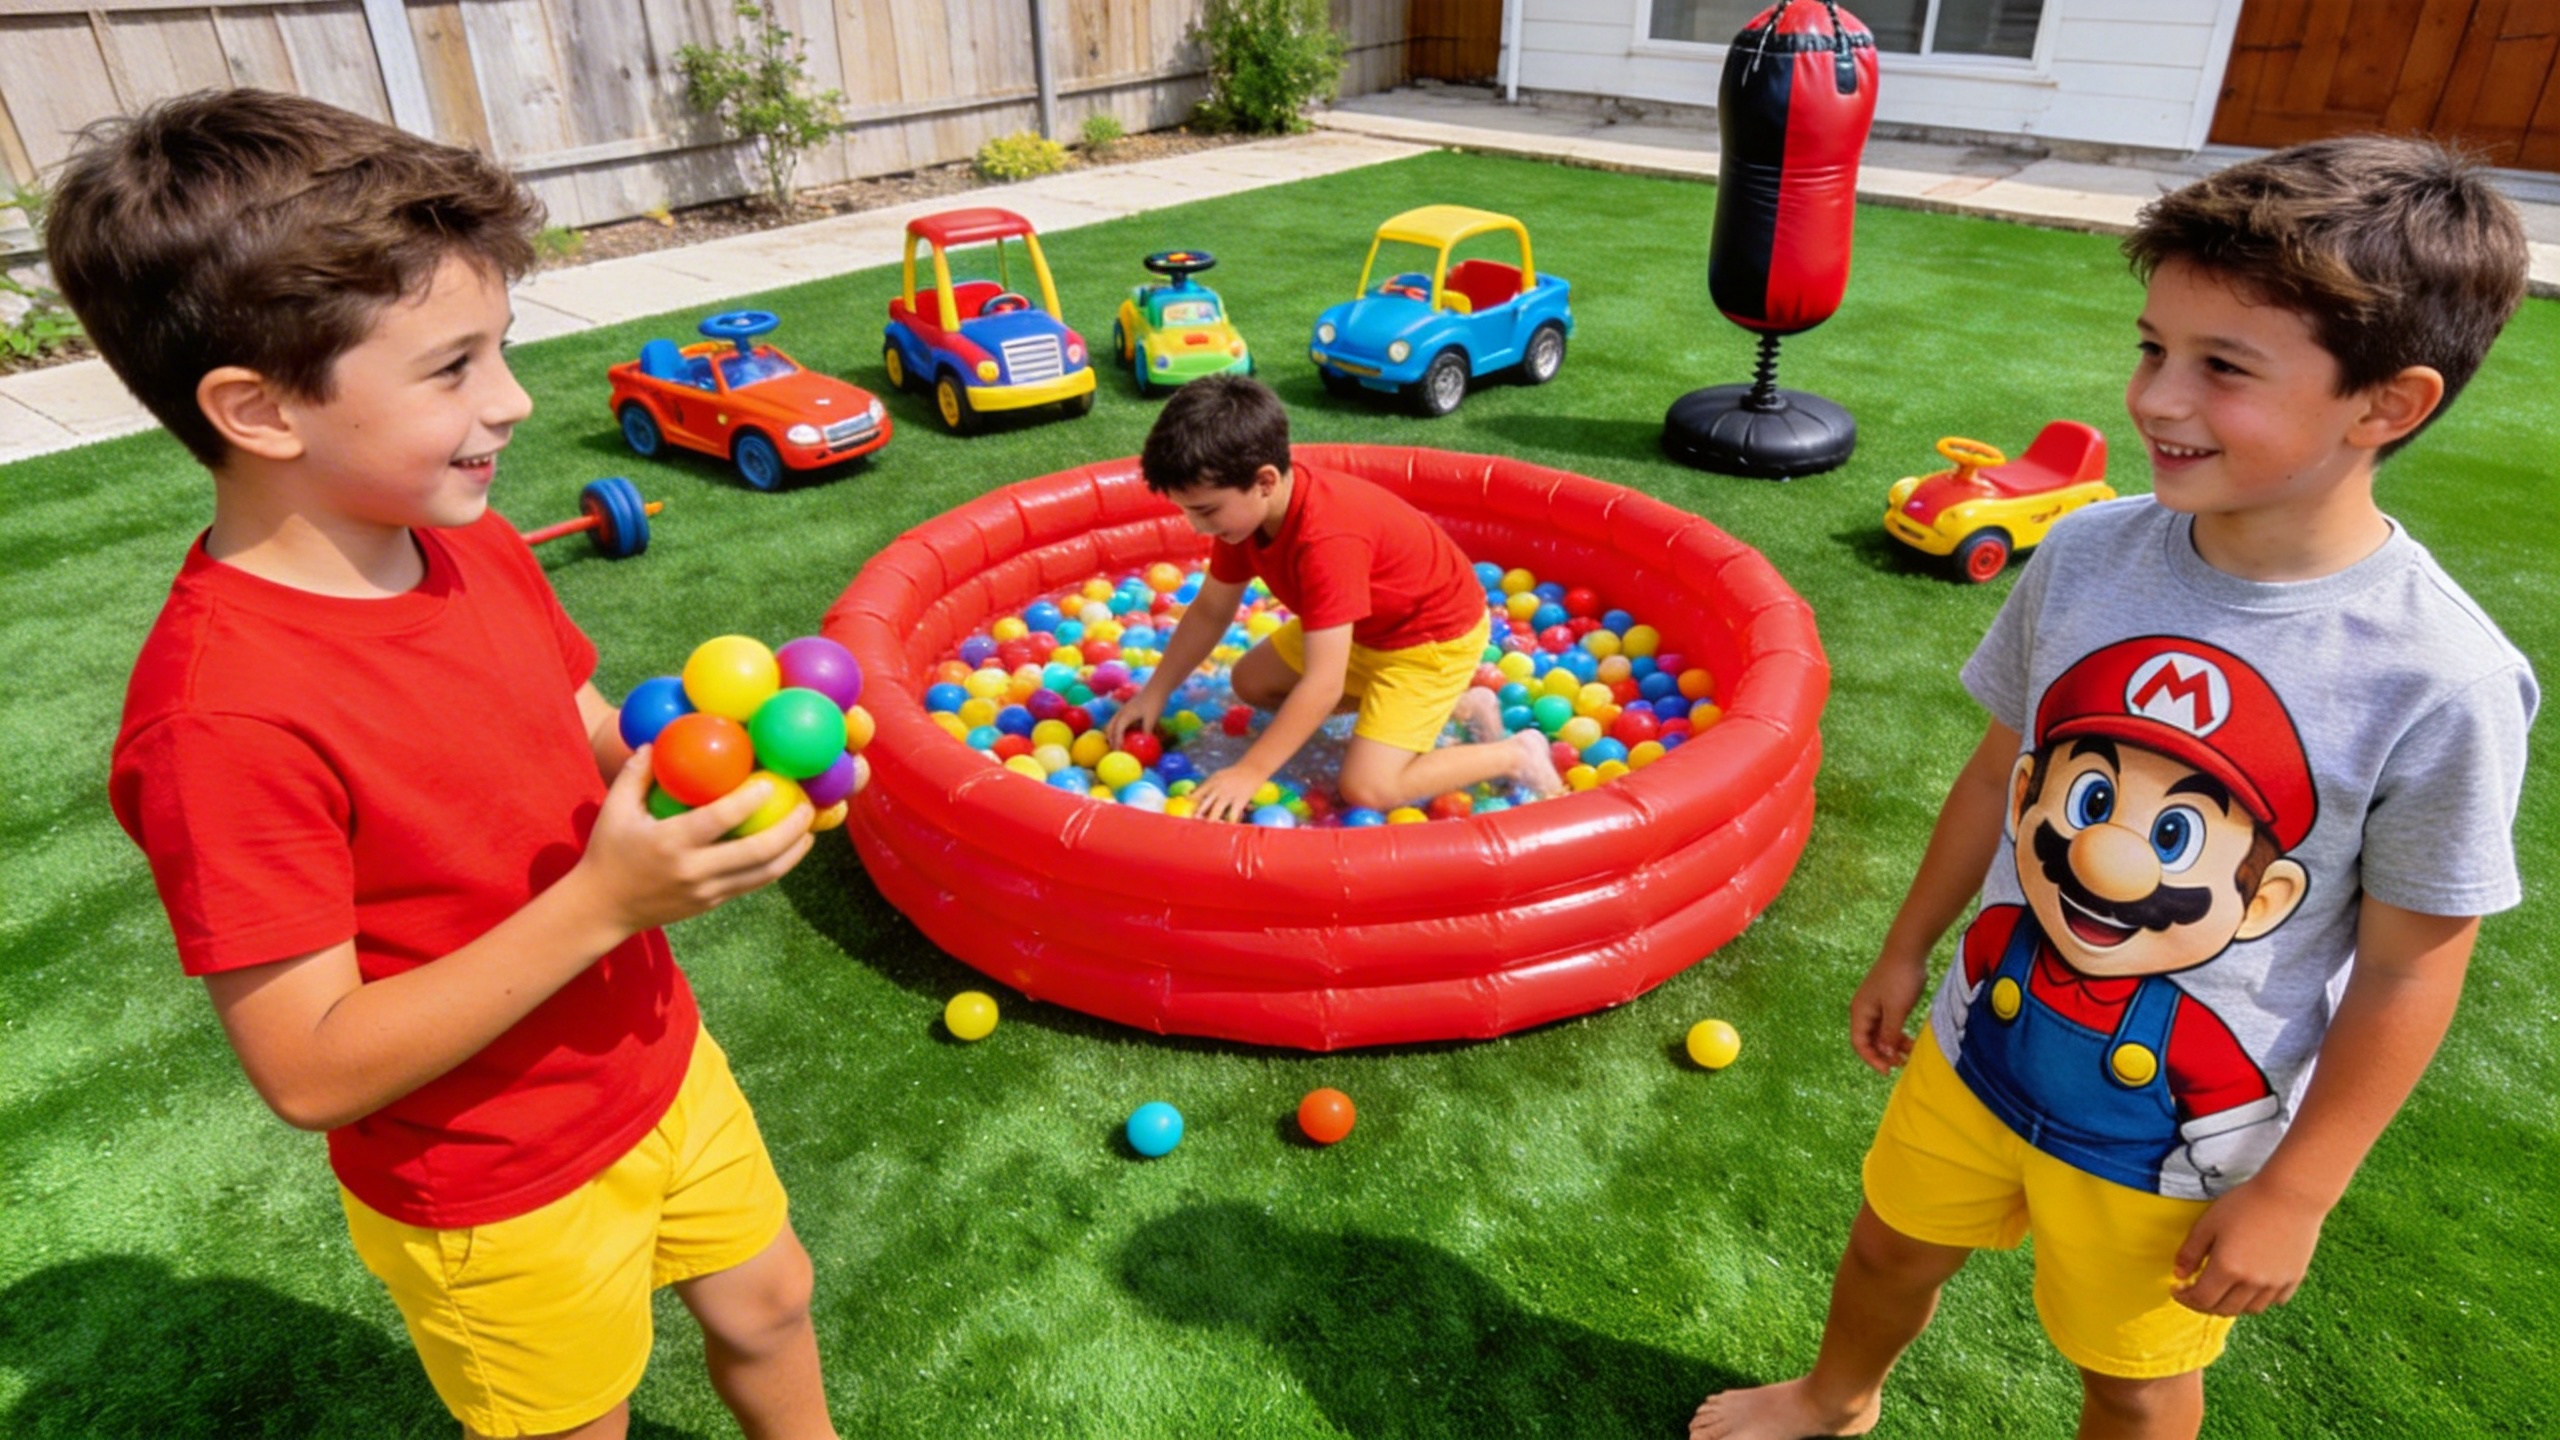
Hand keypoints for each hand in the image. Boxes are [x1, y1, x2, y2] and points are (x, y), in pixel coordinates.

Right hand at [573, 747, 814, 932]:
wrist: (602, 908)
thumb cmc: (608, 852)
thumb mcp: (614, 811)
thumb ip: (635, 775)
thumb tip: (654, 741)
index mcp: (670, 843)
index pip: (718, 821)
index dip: (748, 802)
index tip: (770, 783)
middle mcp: (693, 871)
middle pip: (755, 853)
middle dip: (788, 830)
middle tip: (807, 807)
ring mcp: (706, 892)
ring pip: (762, 874)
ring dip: (792, 852)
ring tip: (809, 829)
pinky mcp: (712, 904)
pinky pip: (751, 884)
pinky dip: (775, 867)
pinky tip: (789, 849)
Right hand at [1107, 687, 1167, 746]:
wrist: (1157, 687)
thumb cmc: (1155, 702)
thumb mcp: (1152, 719)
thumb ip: (1147, 731)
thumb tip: (1145, 743)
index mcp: (1126, 715)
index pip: (1117, 731)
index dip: (1116, 742)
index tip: (1118, 751)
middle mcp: (1122, 712)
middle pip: (1110, 727)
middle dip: (1110, 739)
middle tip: (1114, 750)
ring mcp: (1124, 709)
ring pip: (1113, 723)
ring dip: (1112, 733)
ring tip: (1116, 743)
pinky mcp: (1129, 708)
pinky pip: (1119, 720)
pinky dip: (1118, 728)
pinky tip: (1125, 733)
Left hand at [1188, 765, 1267, 823]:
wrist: (1251, 769)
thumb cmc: (1233, 774)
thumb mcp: (1217, 776)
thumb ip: (1206, 786)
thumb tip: (1191, 795)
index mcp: (1211, 782)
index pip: (1197, 794)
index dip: (1190, 804)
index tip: (1185, 812)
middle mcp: (1217, 789)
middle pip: (1204, 804)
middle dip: (1198, 815)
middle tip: (1193, 824)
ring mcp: (1228, 796)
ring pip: (1216, 811)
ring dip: (1211, 821)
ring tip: (1207, 830)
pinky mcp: (1239, 801)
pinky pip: (1232, 815)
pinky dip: (1229, 823)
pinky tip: (1227, 829)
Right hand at [1848, 949, 1928, 1073]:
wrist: (1908, 950)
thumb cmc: (1900, 978)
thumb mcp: (1897, 1010)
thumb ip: (1891, 1034)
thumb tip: (1887, 1055)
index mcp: (1860, 1011)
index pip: (1859, 1043)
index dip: (1872, 1059)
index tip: (1888, 1070)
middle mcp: (1864, 1010)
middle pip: (1869, 1040)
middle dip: (1884, 1054)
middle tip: (1902, 1064)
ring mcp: (1875, 1006)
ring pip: (1881, 1034)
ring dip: (1893, 1046)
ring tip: (1911, 1053)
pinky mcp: (1887, 1002)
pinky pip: (1889, 1025)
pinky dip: (1898, 1035)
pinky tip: (1911, 1041)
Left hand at [2172, 1177, 2327, 1315]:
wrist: (2291, 1195)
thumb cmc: (2246, 1203)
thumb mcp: (2208, 1223)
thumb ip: (2190, 1252)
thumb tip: (2179, 1275)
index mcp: (2227, 1269)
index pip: (2201, 1299)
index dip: (2185, 1298)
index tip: (2177, 1290)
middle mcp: (2252, 1283)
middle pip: (2224, 1309)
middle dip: (2204, 1305)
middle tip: (2194, 1292)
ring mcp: (2275, 1283)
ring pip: (2249, 1309)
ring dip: (2230, 1305)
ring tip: (2221, 1290)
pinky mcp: (2294, 1279)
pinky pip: (2273, 1301)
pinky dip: (2258, 1299)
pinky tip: (2250, 1285)